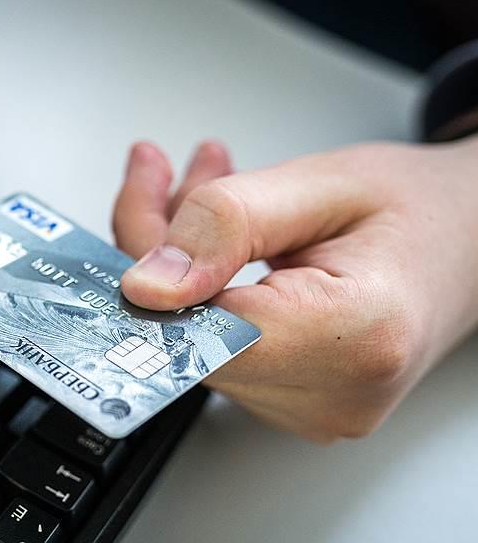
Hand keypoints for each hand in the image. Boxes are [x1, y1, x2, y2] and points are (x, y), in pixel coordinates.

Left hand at [114, 137, 477, 441]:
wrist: (468, 238)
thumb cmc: (417, 209)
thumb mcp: (321, 185)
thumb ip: (225, 226)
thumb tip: (144, 283)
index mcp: (358, 337)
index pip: (206, 331)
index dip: (154, 277)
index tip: (139, 208)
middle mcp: (338, 395)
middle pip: (189, 336)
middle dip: (158, 250)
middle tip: (160, 173)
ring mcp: (316, 411)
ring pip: (191, 339)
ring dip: (177, 263)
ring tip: (202, 189)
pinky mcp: (296, 404)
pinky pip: (213, 346)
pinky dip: (201, 289)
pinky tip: (215, 239)